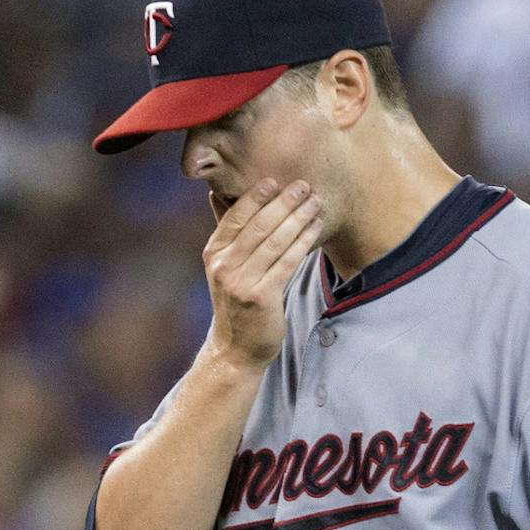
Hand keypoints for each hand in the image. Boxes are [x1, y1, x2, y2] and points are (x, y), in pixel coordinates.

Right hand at [202, 178, 322, 365]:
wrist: (236, 348)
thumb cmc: (236, 303)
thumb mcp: (223, 267)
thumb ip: (226, 232)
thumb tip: (216, 193)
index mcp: (213, 253)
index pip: (234, 216)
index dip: (255, 196)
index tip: (275, 180)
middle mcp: (224, 266)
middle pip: (258, 225)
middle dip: (284, 202)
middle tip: (304, 185)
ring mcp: (241, 282)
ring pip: (275, 242)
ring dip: (298, 219)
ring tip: (315, 203)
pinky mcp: (261, 297)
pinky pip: (287, 262)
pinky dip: (303, 242)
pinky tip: (315, 229)